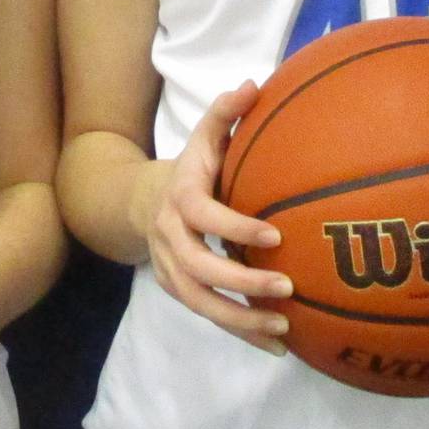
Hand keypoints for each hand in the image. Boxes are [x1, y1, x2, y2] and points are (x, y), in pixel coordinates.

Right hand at [138, 81, 293, 354]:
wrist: (142, 203)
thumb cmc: (190, 169)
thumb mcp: (203, 138)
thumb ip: (225, 114)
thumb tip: (255, 83)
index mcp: (180, 199)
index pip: (204, 216)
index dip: (236, 226)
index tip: (275, 233)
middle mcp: (170, 238)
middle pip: (198, 268)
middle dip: (241, 282)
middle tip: (287, 287)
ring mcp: (170, 269)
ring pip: (200, 302)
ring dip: (241, 318)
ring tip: (283, 326)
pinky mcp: (178, 290)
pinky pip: (208, 316)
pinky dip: (241, 332)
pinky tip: (279, 345)